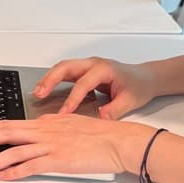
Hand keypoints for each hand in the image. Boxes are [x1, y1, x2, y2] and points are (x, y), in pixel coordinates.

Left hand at [0, 113, 150, 180]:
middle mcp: (45, 131)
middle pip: (6, 133)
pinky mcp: (59, 160)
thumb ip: (52, 124)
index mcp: (47, 122)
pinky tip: (2, 176)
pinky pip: (31, 166)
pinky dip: (14, 171)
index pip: (11, 123)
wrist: (118, 140)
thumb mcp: (71, 122)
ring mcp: (50, 145)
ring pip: (14, 151)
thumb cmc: (100, 133)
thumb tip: (38, 124)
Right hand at [32, 57, 159, 118]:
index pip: (83, 83)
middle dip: (50, 80)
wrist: (146, 77)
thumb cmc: (139, 86)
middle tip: (39, 93)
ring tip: (37, 92)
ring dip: (48, 78)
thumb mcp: (130, 100)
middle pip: (66, 67)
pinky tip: (46, 90)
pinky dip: (54, 79)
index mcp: (104, 69)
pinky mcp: (84, 71)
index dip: (72, 99)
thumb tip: (99, 118)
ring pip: (62, 67)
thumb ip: (114, 110)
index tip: (64, 112)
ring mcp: (88, 66)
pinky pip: (65, 72)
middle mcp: (93, 64)